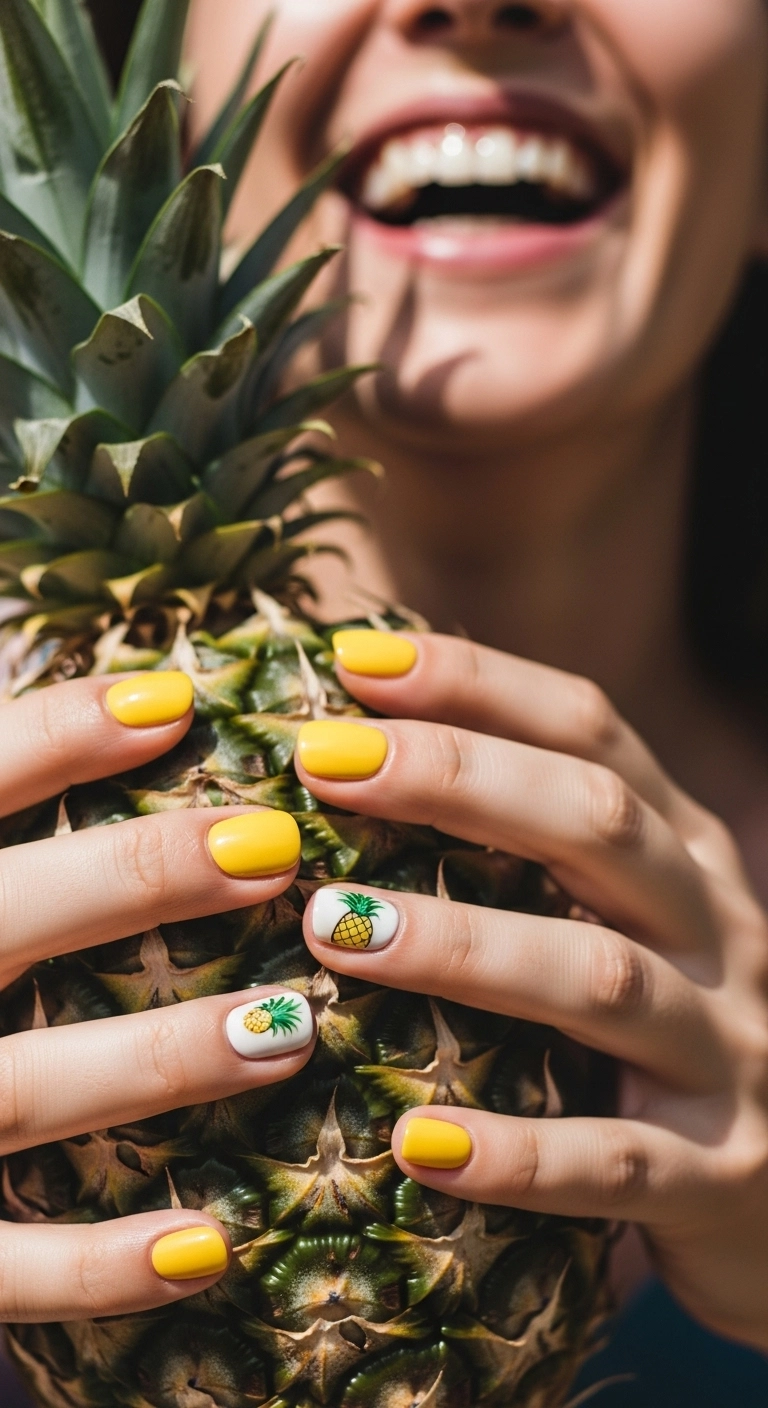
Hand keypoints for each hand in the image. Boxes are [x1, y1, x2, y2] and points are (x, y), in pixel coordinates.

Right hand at [0, 673, 314, 1322]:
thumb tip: (62, 678)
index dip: (60, 733)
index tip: (179, 702)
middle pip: (4, 919)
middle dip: (137, 878)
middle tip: (272, 847)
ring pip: (17, 1092)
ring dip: (156, 1063)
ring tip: (288, 1032)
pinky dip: (92, 1269)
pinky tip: (204, 1248)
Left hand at [296, 631, 767, 1351]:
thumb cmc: (663, 1038)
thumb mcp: (621, 921)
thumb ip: (528, 851)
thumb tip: (357, 759)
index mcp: (686, 854)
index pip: (591, 731)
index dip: (477, 683)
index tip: (352, 660)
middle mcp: (719, 932)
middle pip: (599, 823)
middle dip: (456, 779)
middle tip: (322, 763)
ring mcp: (729, 1053)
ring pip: (602, 979)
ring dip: (464, 947)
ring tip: (333, 929)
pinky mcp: (720, 1178)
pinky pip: (612, 1163)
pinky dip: (516, 1152)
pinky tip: (415, 1143)